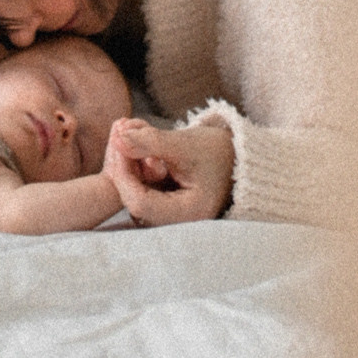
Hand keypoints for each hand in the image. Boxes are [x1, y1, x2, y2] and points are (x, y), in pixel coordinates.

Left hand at [104, 117, 233, 224]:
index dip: (123, 173)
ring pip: (135, 194)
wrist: (239, 159)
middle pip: (134, 200)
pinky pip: (142, 190)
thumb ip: (151, 141)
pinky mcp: (167, 207)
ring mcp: (171, 217)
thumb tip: (118, 137)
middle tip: (120, 135)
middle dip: (123, 166)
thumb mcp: (185, 144)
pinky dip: (135, 168)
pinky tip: (138, 145)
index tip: (118, 142)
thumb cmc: (218, 152)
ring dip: (127, 164)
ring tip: (131, 134)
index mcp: (189, 213)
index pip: (140, 202)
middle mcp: (179, 222)